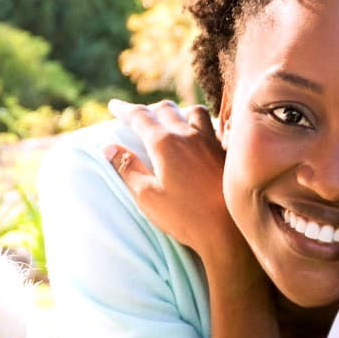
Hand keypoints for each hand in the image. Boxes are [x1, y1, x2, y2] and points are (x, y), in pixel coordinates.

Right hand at [103, 98, 250, 274]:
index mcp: (164, 144)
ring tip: (171, 120)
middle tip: (137, 115)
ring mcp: (210, 142)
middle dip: (148, 109)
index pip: (140, 117)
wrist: (229, 231)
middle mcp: (188, 135)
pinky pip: (212, 127)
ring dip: (178, 111)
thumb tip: (109, 147)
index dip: (125, 110)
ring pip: (193, 112)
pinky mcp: (226, 153)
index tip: (114, 106)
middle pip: (166, 109)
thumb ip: (127, 168)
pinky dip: (200, 124)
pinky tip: (199, 136)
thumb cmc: (185, 217)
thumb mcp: (147, 196)